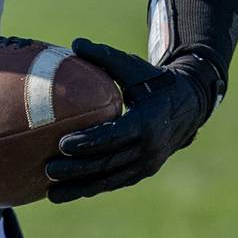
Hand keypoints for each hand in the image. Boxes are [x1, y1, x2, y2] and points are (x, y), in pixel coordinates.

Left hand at [45, 39, 211, 202]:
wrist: (188, 105)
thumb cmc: (152, 81)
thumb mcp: (132, 66)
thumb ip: (104, 56)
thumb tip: (75, 43)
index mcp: (148, 120)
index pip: (115, 134)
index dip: (90, 141)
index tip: (63, 145)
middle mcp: (151, 146)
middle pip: (110, 161)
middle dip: (79, 168)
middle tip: (49, 170)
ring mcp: (149, 162)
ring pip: (111, 178)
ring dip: (81, 186)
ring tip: (51, 193)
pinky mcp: (144, 171)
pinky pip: (115, 182)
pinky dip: (91, 189)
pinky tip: (65, 194)